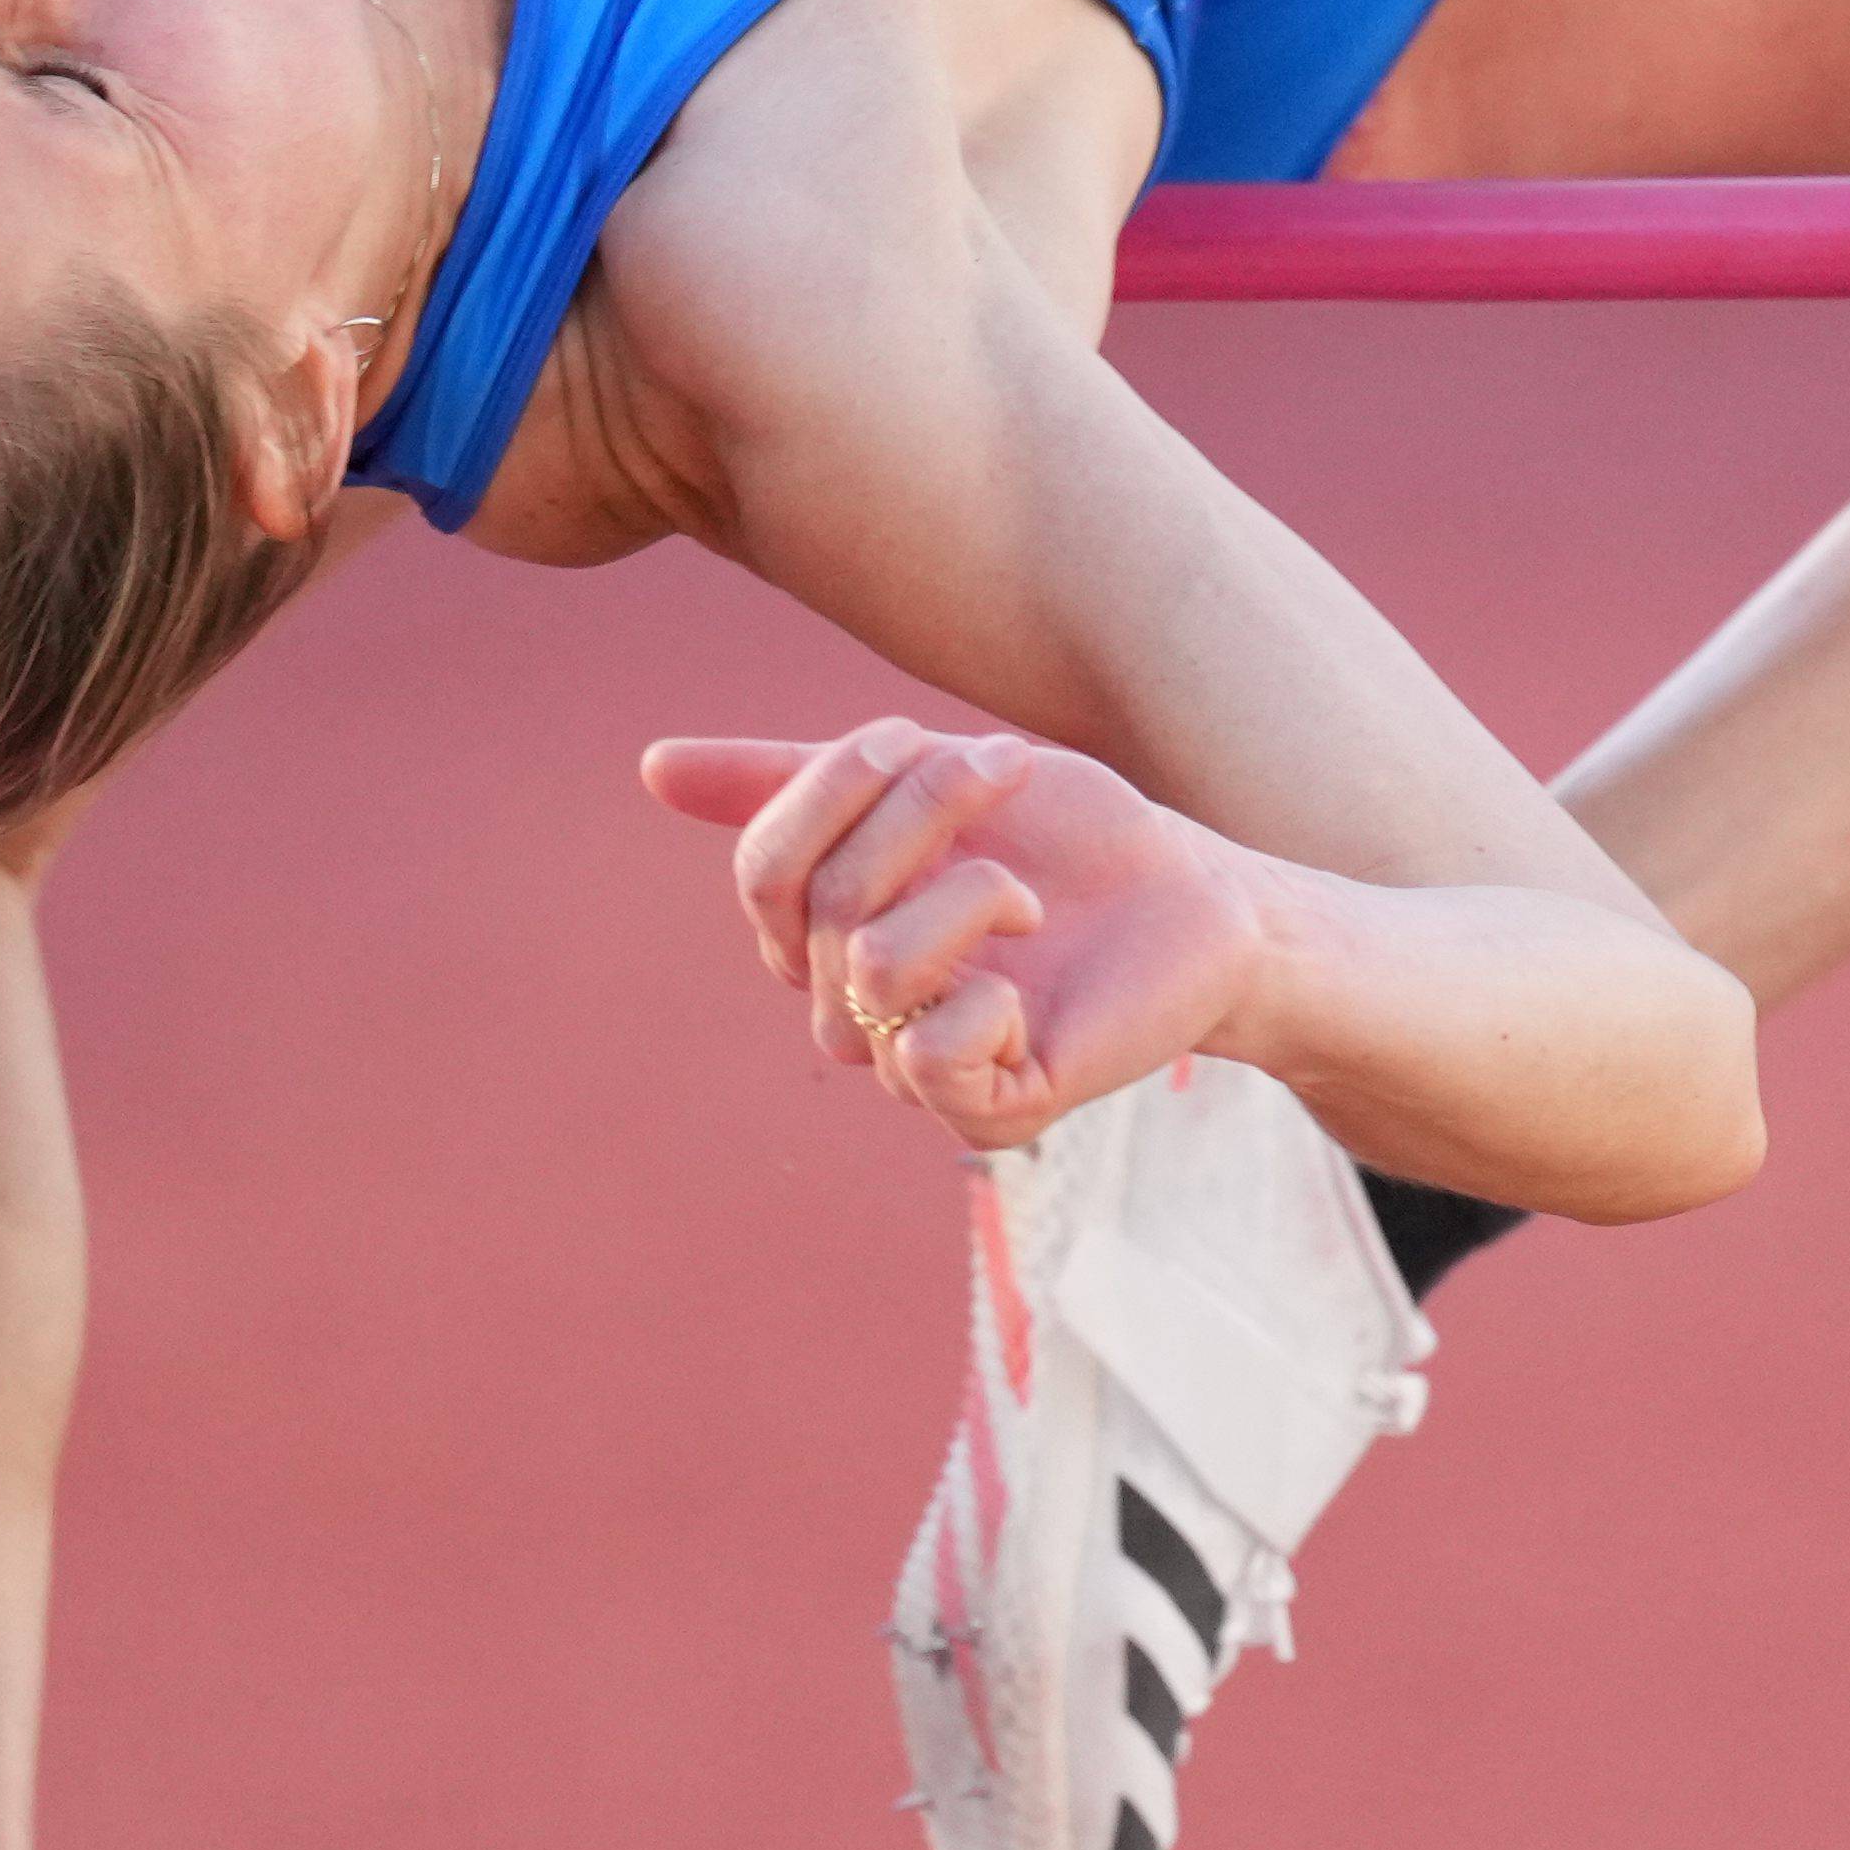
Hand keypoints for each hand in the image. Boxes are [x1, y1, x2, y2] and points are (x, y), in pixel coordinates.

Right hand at [638, 723, 1280, 1149]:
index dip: (833, 790)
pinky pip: (926, 1056)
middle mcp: (856, 1015)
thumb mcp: (926, 780)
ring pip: (870, 968)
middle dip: (918, 814)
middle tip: (1009, 772)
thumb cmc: (1071, 840)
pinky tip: (1030, 982)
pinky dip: (984, 993)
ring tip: (1029, 889)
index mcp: (829, 942)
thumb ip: (794, 782)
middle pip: (819, 906)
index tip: (924, 738)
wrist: (1200, 893)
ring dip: (966, 891)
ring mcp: (919, 1069)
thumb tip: (649, 769)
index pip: (764, 875)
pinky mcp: (989, 1111)